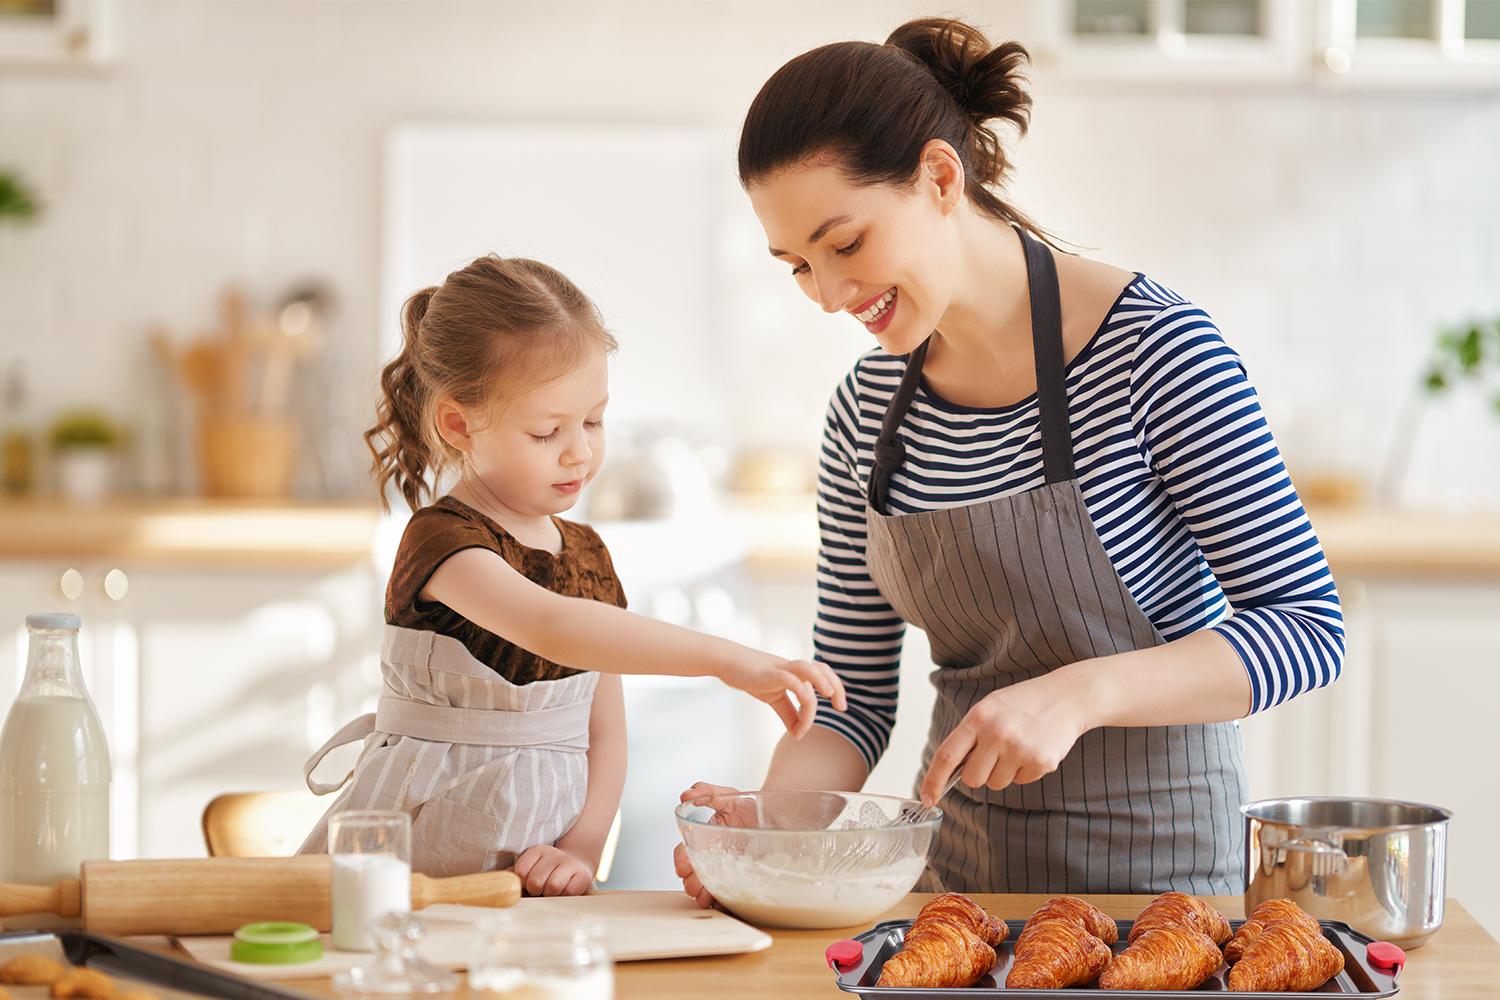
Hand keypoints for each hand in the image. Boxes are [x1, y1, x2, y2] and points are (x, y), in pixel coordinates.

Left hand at [512, 844, 594, 896]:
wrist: (577, 865)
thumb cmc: (546, 872)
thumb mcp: (529, 868)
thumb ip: (513, 875)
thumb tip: (497, 882)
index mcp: (536, 851)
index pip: (520, 872)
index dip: (522, 884)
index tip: (527, 884)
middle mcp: (552, 854)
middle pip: (535, 882)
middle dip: (536, 891)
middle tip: (541, 890)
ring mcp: (569, 863)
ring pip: (553, 886)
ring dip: (550, 895)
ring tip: (552, 891)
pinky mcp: (583, 875)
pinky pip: (569, 891)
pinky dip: (565, 896)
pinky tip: (564, 891)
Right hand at [673, 782, 754, 907]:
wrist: (776, 815)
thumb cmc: (748, 805)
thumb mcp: (727, 795)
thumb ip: (706, 792)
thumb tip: (685, 795)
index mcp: (703, 839)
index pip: (685, 853)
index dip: (681, 861)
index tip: (683, 868)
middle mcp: (712, 857)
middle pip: (694, 875)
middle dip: (691, 883)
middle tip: (694, 888)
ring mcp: (727, 870)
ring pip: (709, 888)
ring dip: (704, 896)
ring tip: (706, 899)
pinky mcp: (743, 879)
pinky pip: (731, 895)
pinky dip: (726, 902)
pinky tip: (726, 904)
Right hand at [716, 654, 846, 738]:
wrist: (726, 662)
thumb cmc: (751, 677)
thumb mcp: (773, 698)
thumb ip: (788, 713)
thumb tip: (798, 734)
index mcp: (796, 674)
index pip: (823, 675)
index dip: (836, 689)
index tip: (841, 707)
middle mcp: (792, 669)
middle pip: (822, 668)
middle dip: (836, 685)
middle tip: (841, 707)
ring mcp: (780, 669)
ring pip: (807, 669)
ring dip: (821, 681)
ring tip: (828, 695)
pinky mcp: (768, 673)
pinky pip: (788, 678)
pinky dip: (799, 688)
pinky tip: (803, 699)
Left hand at [918, 668, 1091, 805]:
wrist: (1067, 696)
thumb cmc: (1023, 703)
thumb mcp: (989, 708)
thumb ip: (970, 736)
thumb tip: (950, 773)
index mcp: (978, 717)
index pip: (947, 755)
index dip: (934, 780)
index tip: (927, 798)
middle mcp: (997, 733)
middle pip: (973, 779)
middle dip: (979, 774)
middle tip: (994, 755)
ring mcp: (1020, 749)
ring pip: (997, 784)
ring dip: (1003, 772)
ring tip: (1017, 746)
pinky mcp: (1041, 762)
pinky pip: (1021, 782)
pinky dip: (1024, 771)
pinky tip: (1033, 749)